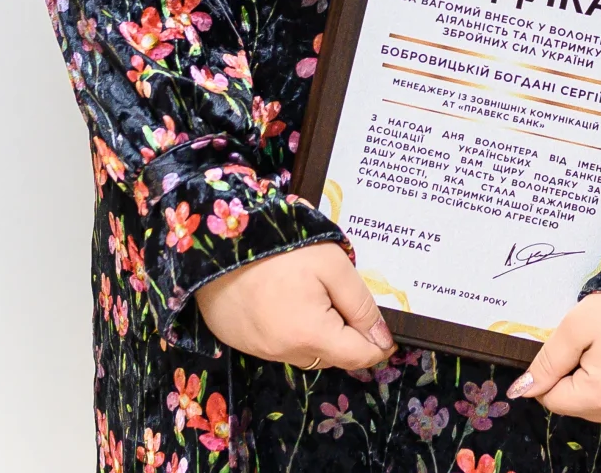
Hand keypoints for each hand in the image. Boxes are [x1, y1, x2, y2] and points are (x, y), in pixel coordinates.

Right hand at [194, 243, 395, 374]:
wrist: (214, 242)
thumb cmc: (279, 247)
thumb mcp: (332, 265)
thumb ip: (360, 304)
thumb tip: (381, 338)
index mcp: (310, 336)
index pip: (358, 357)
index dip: (378, 345)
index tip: (386, 330)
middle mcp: (283, 353)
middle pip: (332, 356)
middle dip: (347, 336)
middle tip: (345, 298)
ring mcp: (259, 349)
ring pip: (306, 352)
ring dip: (320, 333)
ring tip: (316, 293)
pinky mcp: (240, 340)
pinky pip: (280, 345)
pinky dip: (293, 329)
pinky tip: (288, 299)